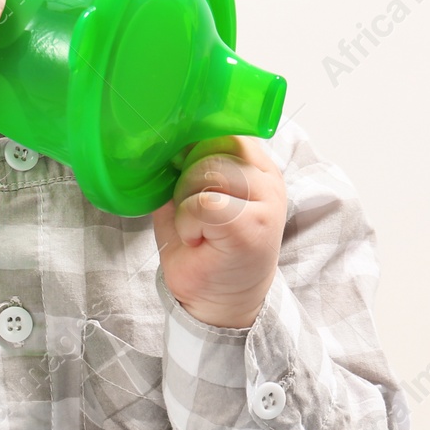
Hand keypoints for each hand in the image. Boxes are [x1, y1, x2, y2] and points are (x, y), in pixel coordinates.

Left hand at [151, 135, 286, 328]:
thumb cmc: (202, 247)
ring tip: (195, 228)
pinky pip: (206, 202)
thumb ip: (185, 162)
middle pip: (213, 146)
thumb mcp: (188, 194)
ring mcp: (266, 202)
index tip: (181, 169)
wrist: (216, 301)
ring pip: (209, 171)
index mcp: (254, 165)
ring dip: (186, 201)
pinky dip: (189, 222)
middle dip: (186, 177)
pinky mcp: (253, 225)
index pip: (224, 127)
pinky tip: (197, 239)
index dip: (194, 144)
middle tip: (190, 213)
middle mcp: (267, 179)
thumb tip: (162, 133)